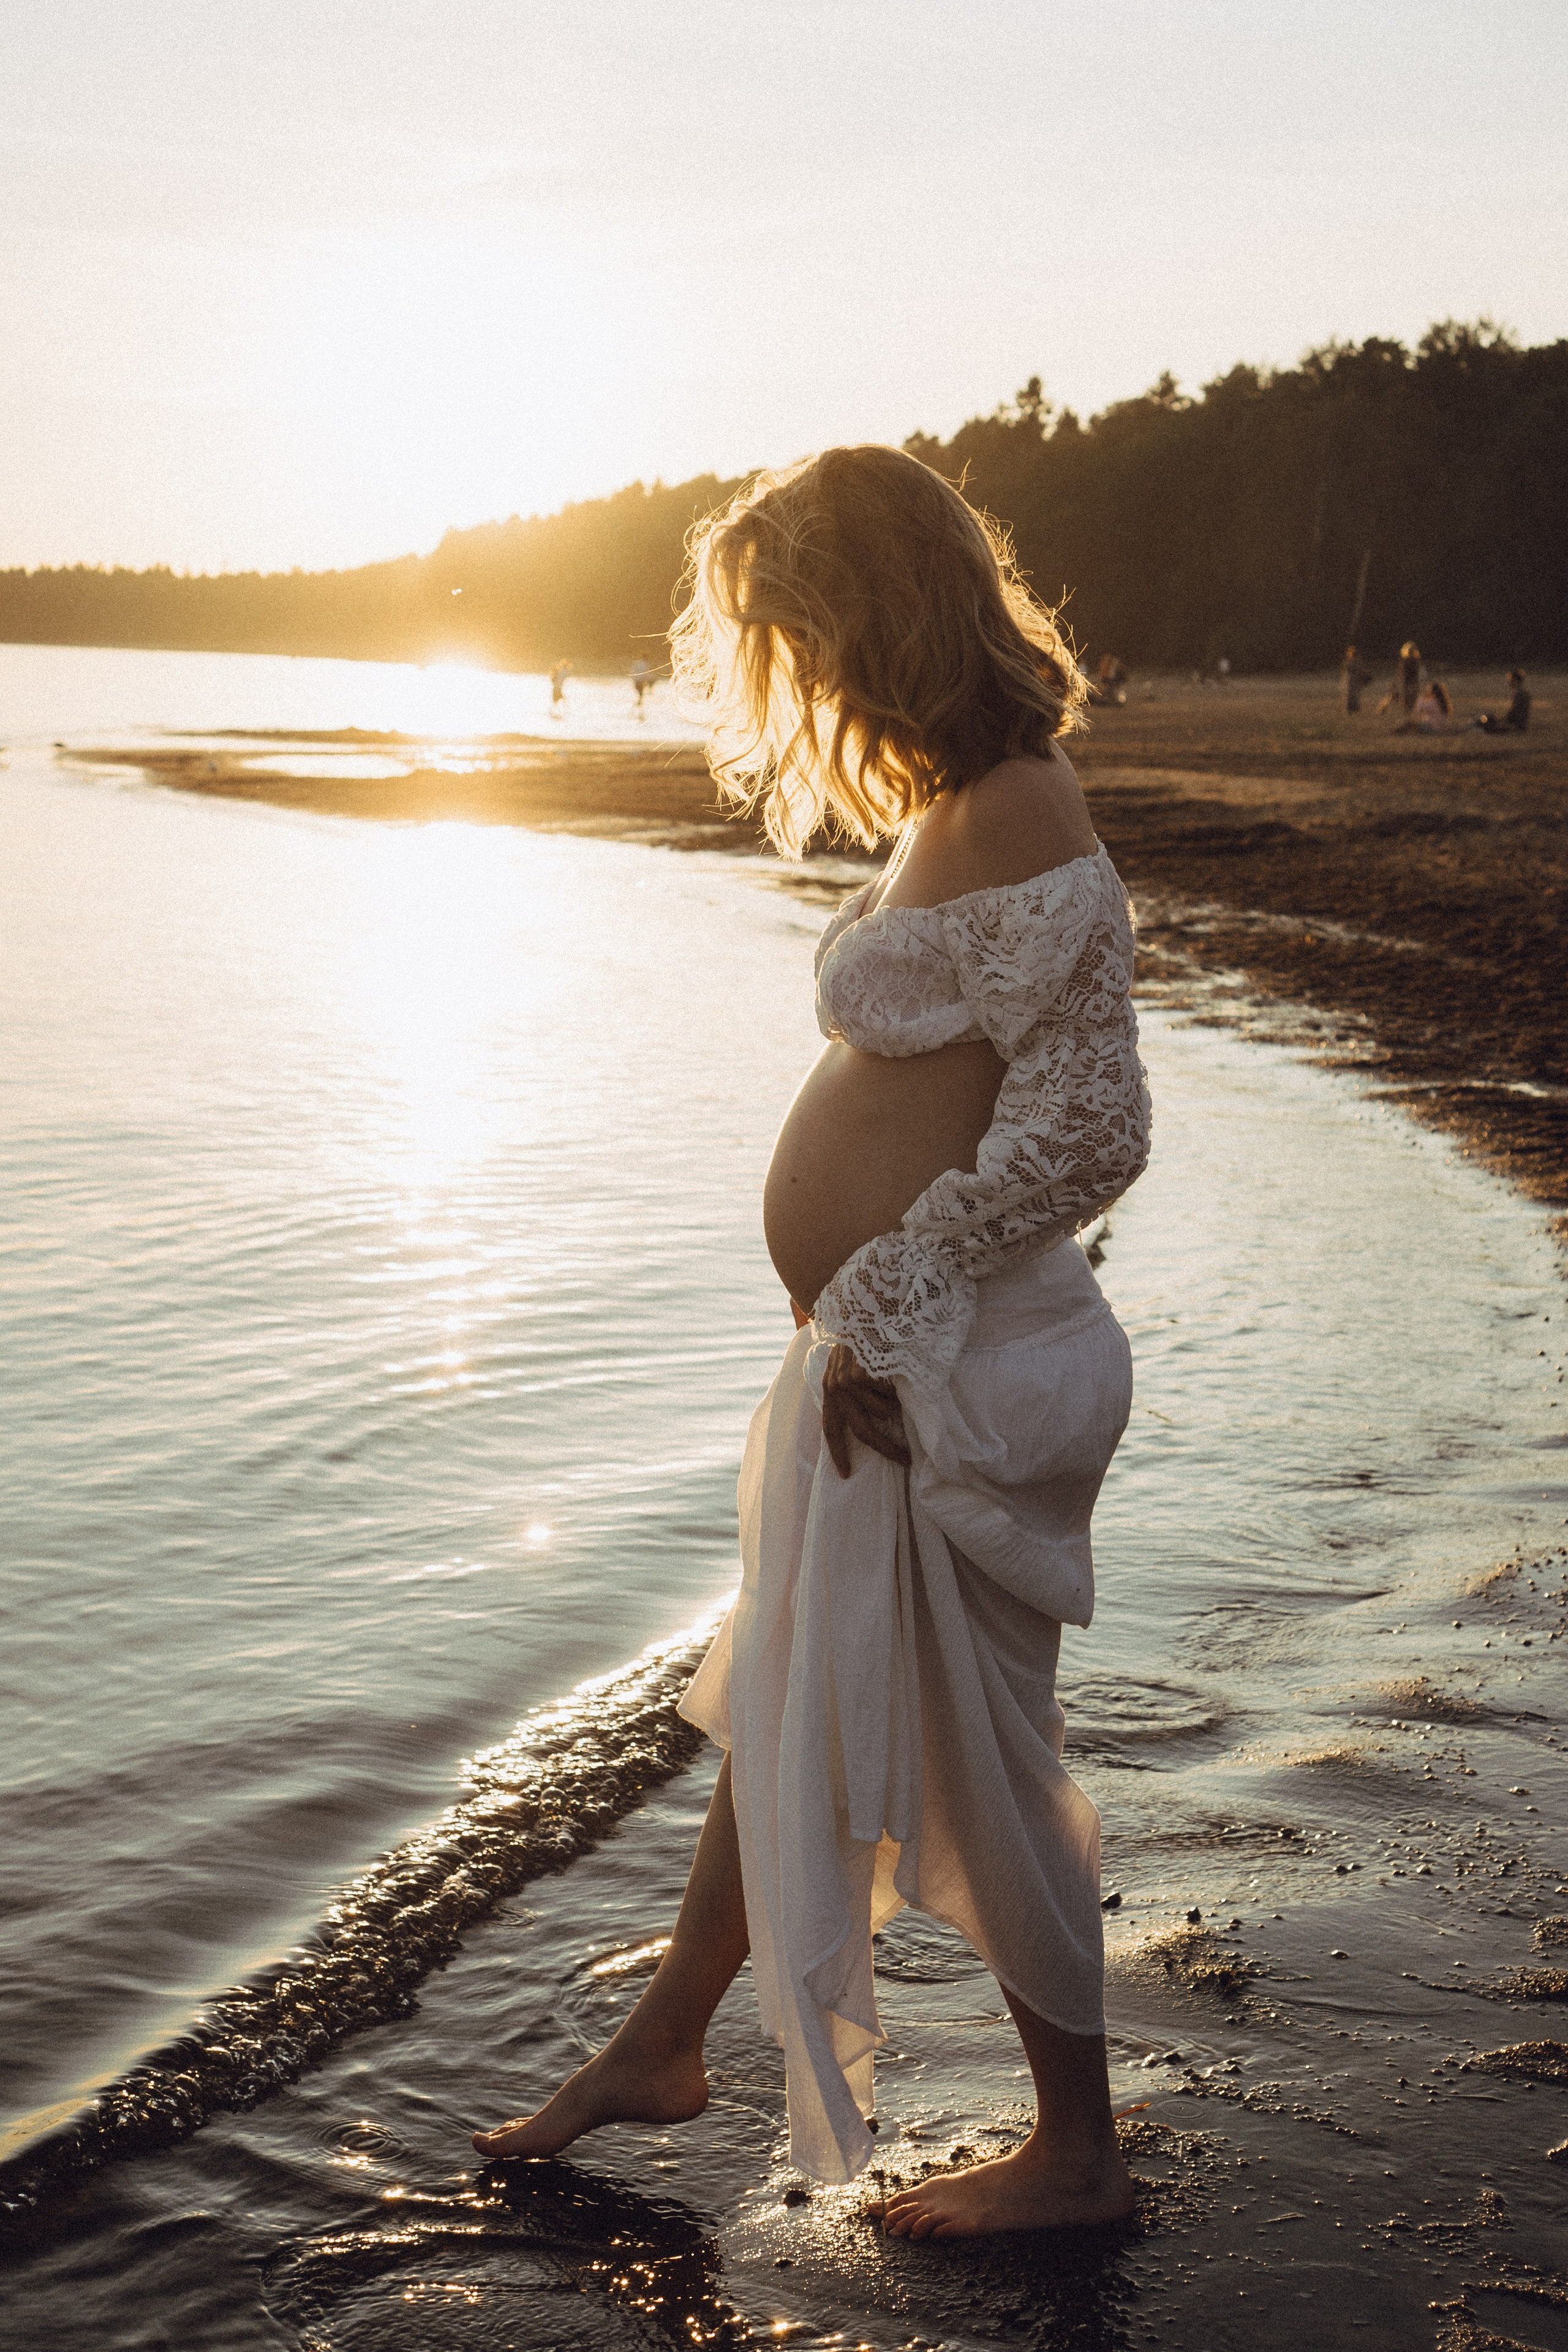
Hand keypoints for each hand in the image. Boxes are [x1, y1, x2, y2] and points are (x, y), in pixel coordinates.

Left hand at [820, 1344, 909, 1478]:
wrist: (875, 1304)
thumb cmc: (872, 1336)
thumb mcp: (855, 1365)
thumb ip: (857, 1392)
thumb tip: (875, 1426)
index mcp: (830, 1386)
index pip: (830, 1426)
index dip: (838, 1452)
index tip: (846, 1474)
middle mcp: (834, 1386)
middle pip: (860, 1430)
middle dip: (885, 1448)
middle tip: (904, 1459)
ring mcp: (845, 1382)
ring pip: (881, 1413)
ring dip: (894, 1402)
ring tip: (895, 1380)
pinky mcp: (859, 1377)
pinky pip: (888, 1398)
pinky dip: (896, 1388)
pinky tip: (894, 1368)